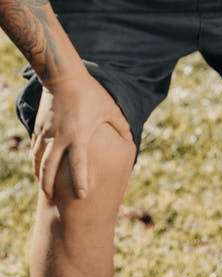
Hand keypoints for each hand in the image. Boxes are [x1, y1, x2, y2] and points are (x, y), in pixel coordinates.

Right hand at [31, 72, 131, 200]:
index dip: (80, 182)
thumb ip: (121, 126)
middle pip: (50, 169)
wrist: (64, 76)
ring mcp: (47, 132)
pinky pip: (35, 148)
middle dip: (50, 186)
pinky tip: (37, 167)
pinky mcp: (39, 127)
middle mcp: (60, 137)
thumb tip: (132, 140)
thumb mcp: (110, 109)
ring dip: (40, 176)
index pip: (78, 165)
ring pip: (39, 160)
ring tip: (44, 189)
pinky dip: (35, 160)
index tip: (82, 196)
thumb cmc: (91, 93)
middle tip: (53, 200)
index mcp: (79, 135)